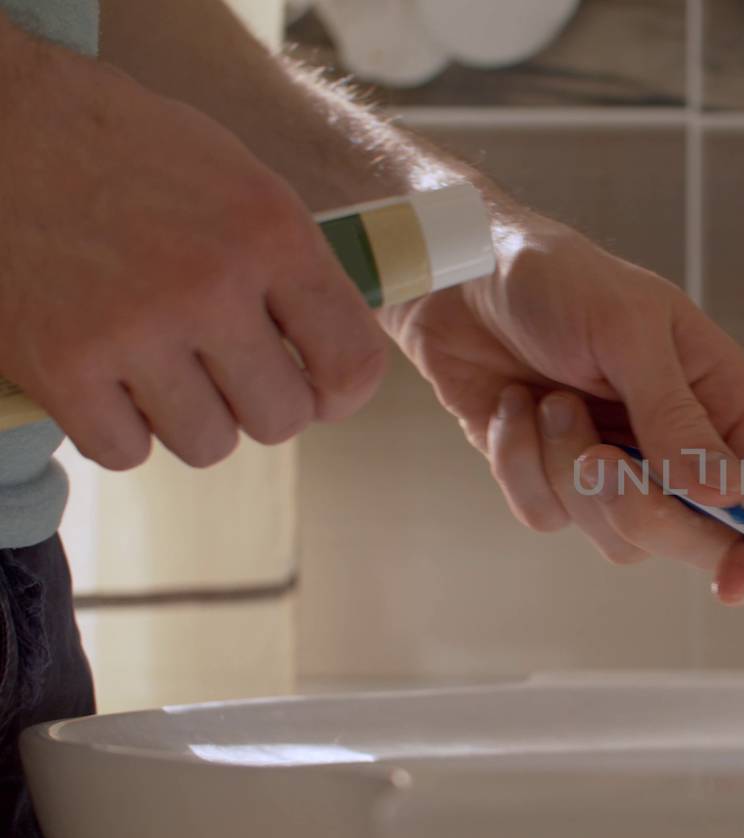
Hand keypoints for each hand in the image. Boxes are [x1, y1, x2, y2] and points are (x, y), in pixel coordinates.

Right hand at [0, 20, 384, 468]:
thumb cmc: (124, 148)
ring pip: (207, 444)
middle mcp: (209, 285)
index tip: (318, 391)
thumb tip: (331, 359)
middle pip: (281, 419)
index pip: (352, 364)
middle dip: (258, 405)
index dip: (340, 394)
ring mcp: (132, 330)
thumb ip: (290, 265)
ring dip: (189, 419)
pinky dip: (117, 428)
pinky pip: (124, 451)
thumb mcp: (236, 178)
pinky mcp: (59, 365)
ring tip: (161, 368)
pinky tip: (107, 379)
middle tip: (225, 372)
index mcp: (270, 233)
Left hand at [379, 209, 743, 603]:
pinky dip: (522, 465)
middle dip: (644, 511)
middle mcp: (679, 441)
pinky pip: (549, 515)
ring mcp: (616, 466)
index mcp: (719, 398)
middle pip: (698, 533)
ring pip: (618, 535)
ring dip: (569, 473)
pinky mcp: (554, 477)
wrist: (457, 276)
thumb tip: (725, 496)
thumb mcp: (627, 331)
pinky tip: (513, 409)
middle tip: (600, 460)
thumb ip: (676, 416)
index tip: (735, 578)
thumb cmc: (557, 278)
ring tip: (550, 402)